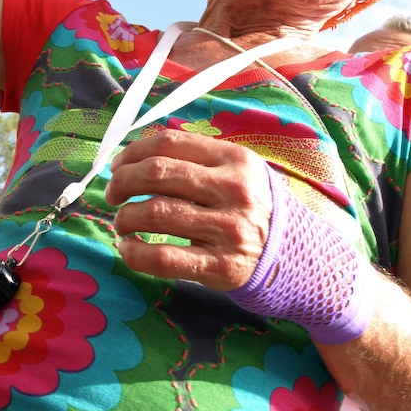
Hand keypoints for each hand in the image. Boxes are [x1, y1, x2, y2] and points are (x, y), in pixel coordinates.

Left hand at [105, 130, 272, 287]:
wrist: (298, 255)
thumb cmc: (255, 208)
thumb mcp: (239, 171)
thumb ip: (198, 159)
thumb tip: (136, 159)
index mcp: (235, 159)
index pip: (169, 143)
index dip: (132, 152)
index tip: (118, 166)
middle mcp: (233, 190)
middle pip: (157, 173)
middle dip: (122, 182)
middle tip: (112, 194)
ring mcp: (228, 229)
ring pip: (155, 213)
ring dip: (125, 217)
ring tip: (122, 223)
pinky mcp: (220, 266)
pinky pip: (164, 257)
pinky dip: (135, 252)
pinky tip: (128, 248)